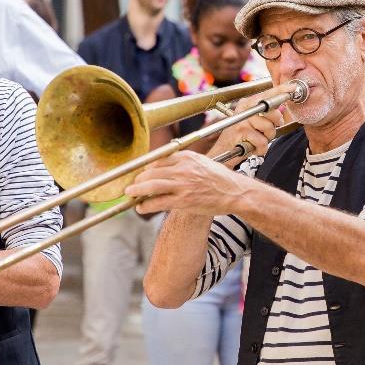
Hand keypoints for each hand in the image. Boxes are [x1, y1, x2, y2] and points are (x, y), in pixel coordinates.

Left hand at [125, 151, 250, 215]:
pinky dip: (146, 205)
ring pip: (150, 186)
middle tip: (132, 184)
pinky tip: (141, 207)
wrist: (235, 192)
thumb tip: (164, 165)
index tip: (140, 173)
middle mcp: (182, 168)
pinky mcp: (183, 200)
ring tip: (130, 193)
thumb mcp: (202, 162)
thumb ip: (184, 162)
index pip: (158, 160)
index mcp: (186, 157)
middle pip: (150, 171)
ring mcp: (182, 185)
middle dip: (138, 179)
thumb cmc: (220, 178)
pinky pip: (158, 202)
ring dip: (136, 190)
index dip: (146, 168)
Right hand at [209, 96, 281, 161]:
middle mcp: (244, 108)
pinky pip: (262, 141)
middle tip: (266, 132)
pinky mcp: (241, 132)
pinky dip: (261, 149)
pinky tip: (253, 148)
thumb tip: (281, 112)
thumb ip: (267, 115)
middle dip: (274, 125)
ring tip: (256, 140)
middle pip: (272, 112)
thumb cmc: (241, 136)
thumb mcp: (254, 122)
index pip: (267, 94)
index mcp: (248, 103)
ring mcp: (242, 119)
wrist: (223, 150)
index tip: (293, 88)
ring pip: (269, 128)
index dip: (281, 90)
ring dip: (266, 139)